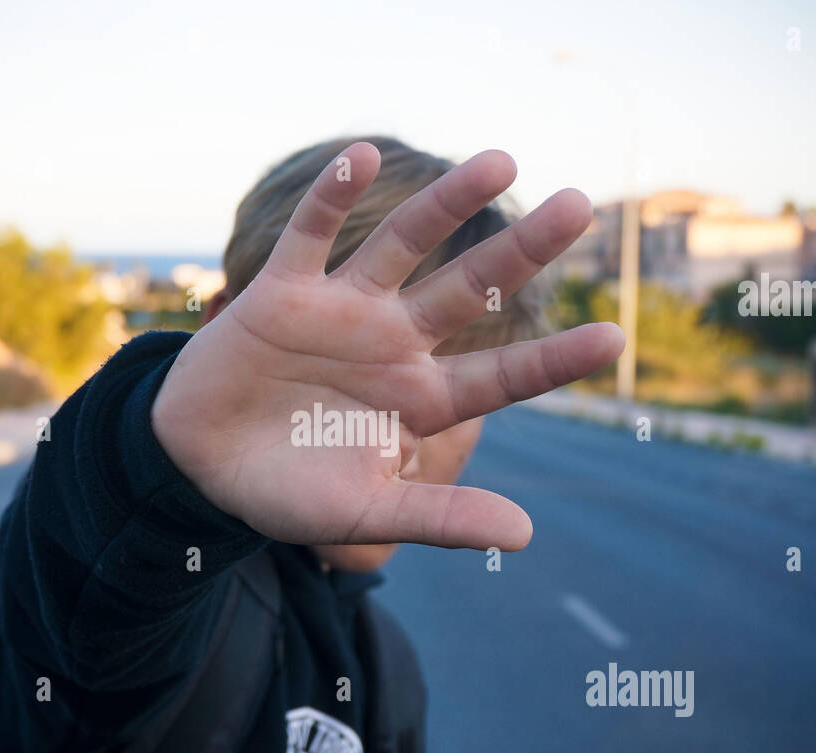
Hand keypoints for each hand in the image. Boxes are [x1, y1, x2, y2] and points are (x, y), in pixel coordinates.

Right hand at [151, 142, 623, 550]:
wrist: (201, 468)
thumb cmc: (288, 492)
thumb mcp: (366, 514)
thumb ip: (440, 517)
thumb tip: (526, 535)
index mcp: (420, 398)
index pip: (502, 374)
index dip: (555, 358)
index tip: (615, 337)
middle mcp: (393, 344)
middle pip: (470, 288)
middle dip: (522, 249)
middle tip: (581, 205)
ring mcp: (341, 312)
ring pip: (402, 244)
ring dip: (447, 203)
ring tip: (501, 161)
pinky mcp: (283, 291)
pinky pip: (310, 234)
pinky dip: (329, 196)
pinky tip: (360, 155)